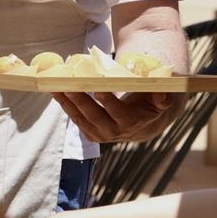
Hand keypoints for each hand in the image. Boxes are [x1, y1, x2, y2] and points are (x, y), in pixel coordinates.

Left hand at [53, 91, 182, 142]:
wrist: (142, 125)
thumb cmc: (150, 105)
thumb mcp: (160, 101)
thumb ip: (162, 98)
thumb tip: (162, 94)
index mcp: (131, 122)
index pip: (117, 111)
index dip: (107, 100)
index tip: (98, 87)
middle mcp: (113, 131)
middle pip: (93, 114)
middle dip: (79, 99)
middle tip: (68, 83)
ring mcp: (99, 134)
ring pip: (80, 117)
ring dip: (66, 101)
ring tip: (54, 85)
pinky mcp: (90, 133)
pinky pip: (75, 118)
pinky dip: (65, 104)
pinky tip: (55, 91)